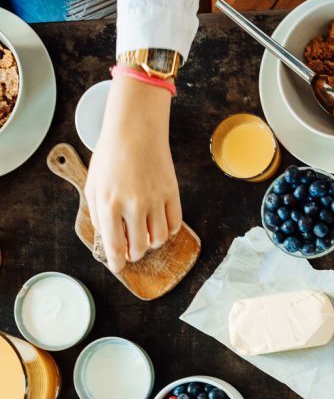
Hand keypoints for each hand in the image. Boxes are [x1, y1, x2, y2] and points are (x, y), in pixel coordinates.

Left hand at [85, 75, 180, 273]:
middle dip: (134, 254)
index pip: (114, 245)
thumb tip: (110, 239)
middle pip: (138, 247)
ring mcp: (154, 200)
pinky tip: (159, 226)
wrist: (135, 131)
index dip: (117, 262)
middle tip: (132, 251)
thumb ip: (99, 214)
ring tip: (146, 237)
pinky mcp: (171, 194)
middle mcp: (132, 205)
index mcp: (108, 203)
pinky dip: (167, 232)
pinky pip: (173, 225)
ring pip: (158, 239)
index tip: (118, 268)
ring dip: (151, 244)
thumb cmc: (112, 155)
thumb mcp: (94, 185)